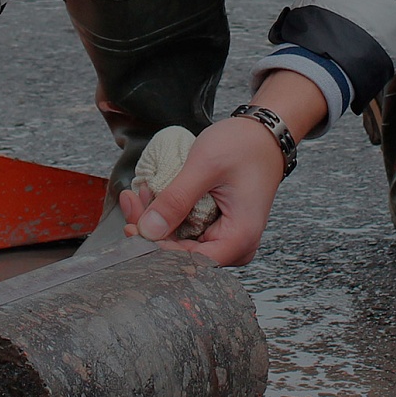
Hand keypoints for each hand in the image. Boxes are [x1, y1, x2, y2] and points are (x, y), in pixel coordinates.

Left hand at [120, 70, 326, 264]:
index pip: (190, 262)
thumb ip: (176, 200)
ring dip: (156, 222)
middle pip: (183, 255)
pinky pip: (186, 231)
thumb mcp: (204, 167)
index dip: (157, 250)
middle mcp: (236, 246)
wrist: (263, 134)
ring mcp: (226, 239)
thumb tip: (148, 230)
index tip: (133, 227)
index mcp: (239, 237)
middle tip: (132, 201)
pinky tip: (152, 196)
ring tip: (140, 194)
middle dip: (152, 231)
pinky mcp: (217, 229)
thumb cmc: (244, 146)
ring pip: (180, 244)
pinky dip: (167, 215)